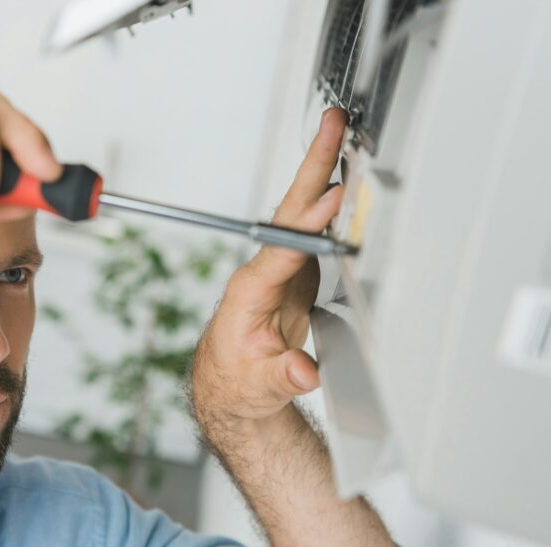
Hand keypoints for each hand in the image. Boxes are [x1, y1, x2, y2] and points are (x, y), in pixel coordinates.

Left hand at [191, 108, 345, 424]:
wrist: (234, 384)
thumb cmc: (239, 380)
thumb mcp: (260, 388)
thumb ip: (283, 378)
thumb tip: (302, 372)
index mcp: (249, 293)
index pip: (283, 251)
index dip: (309, 225)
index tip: (333, 197)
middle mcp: (263, 270)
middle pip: (290, 214)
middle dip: (311, 169)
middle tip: (331, 125)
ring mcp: (279, 267)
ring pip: (301, 213)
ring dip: (321, 172)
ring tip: (340, 131)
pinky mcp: (294, 269)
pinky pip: (312, 226)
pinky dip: (330, 197)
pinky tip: (346, 171)